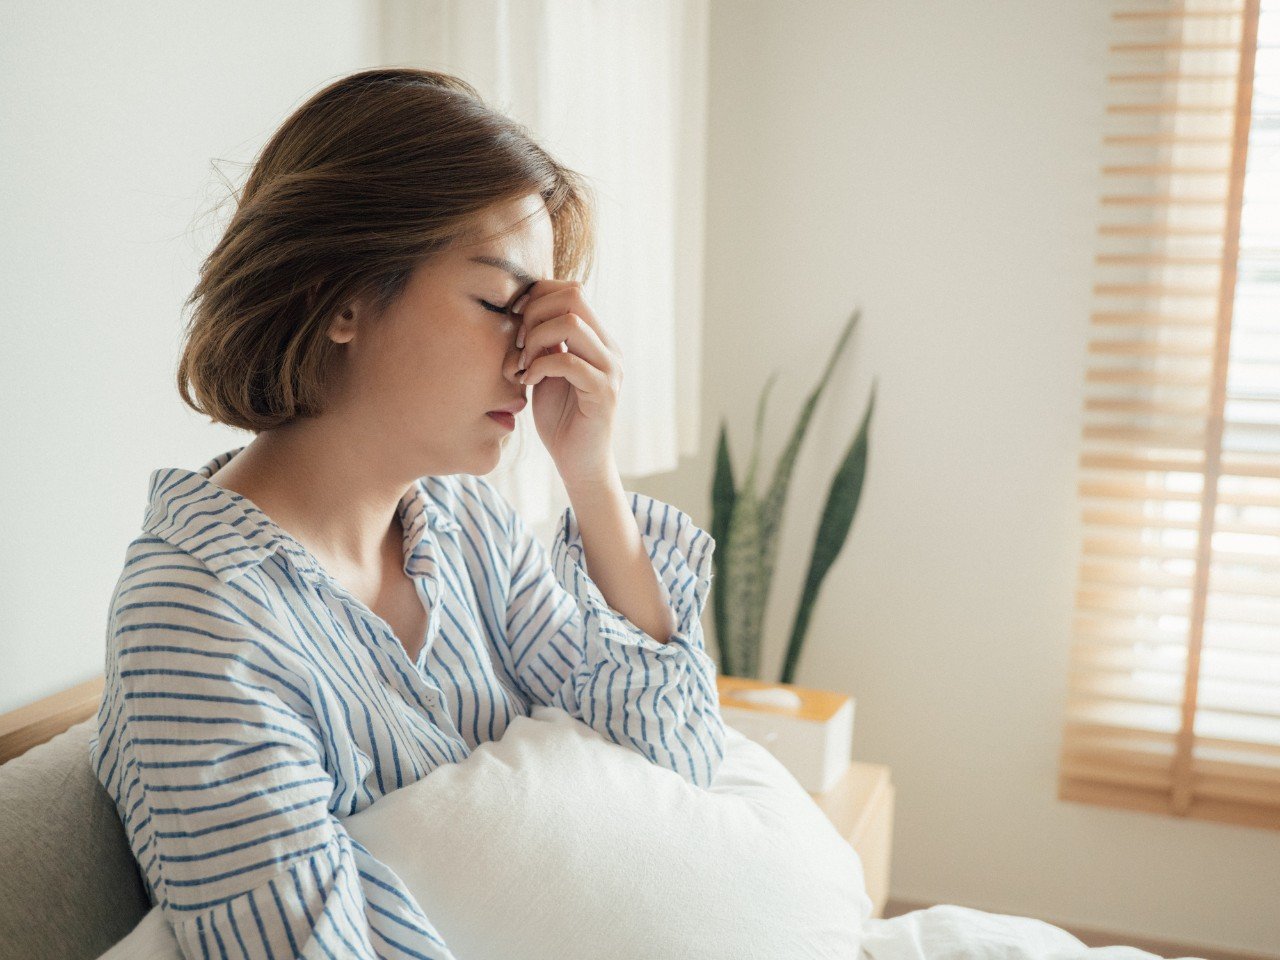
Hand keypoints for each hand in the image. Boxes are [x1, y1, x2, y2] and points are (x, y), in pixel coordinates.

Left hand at [514, 279, 622, 487]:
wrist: (578, 461)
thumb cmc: (560, 417)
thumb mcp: (546, 370)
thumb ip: (543, 342)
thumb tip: (524, 311)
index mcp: (598, 338)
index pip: (571, 290)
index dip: (538, 295)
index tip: (515, 320)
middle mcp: (609, 347)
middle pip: (574, 296)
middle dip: (535, 313)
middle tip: (518, 342)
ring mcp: (609, 368)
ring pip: (571, 323)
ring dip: (536, 338)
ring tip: (523, 363)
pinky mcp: (603, 392)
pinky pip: (568, 362)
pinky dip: (540, 366)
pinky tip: (528, 381)